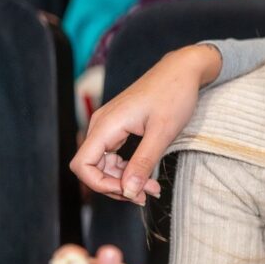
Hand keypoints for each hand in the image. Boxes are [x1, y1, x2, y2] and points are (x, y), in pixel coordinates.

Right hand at [70, 45, 220, 203]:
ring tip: (152, 188)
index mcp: (106, 125)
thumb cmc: (174, 95)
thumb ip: (143, 162)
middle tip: (148, 194)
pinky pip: (114, 155)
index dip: (100, 185)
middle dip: (117, 186)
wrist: (182, 69)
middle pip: (93, 168)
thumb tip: (129, 191)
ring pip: (104, 164)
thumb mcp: (162, 132)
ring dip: (124, 180)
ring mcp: (109, 126)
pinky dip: (128, 169)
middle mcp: (101, 126)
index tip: (129, 192)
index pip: (82, 165)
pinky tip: (146, 177)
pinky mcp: (119, 127)